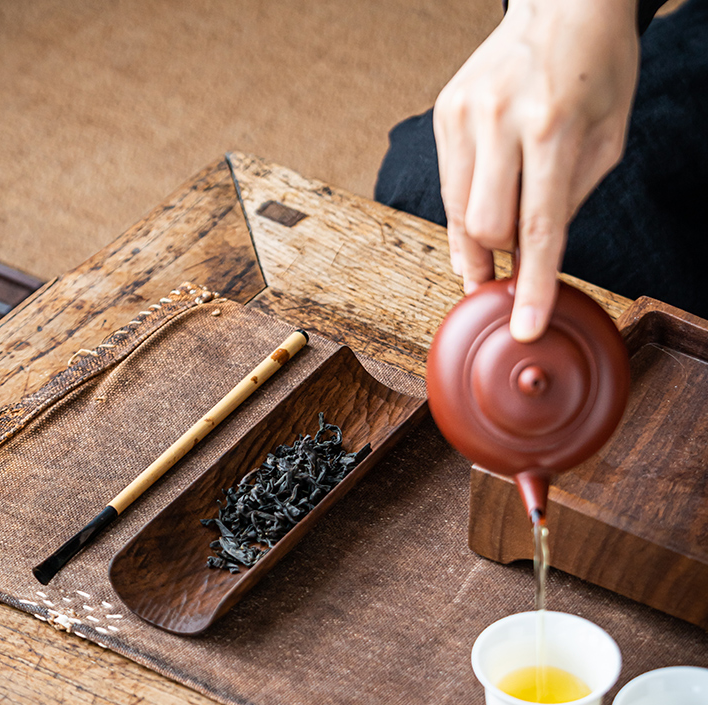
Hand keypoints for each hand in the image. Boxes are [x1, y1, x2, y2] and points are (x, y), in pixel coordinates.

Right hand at [433, 0, 639, 340]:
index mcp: (554, 126)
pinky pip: (448, 187)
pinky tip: (483, 201)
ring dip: (478, 240)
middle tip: (511, 266)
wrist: (560, 5)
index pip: (537, 227)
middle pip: (485, 228)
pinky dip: (464, 209)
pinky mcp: (444, 114)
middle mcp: (501, 118)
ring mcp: (465, 114)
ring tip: (493, 242)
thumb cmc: (596, 72)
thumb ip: (568, 203)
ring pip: (457, 213)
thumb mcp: (607, 140)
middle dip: (500, 257)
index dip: (531, 284)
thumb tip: (527, 259)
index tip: (524, 326)